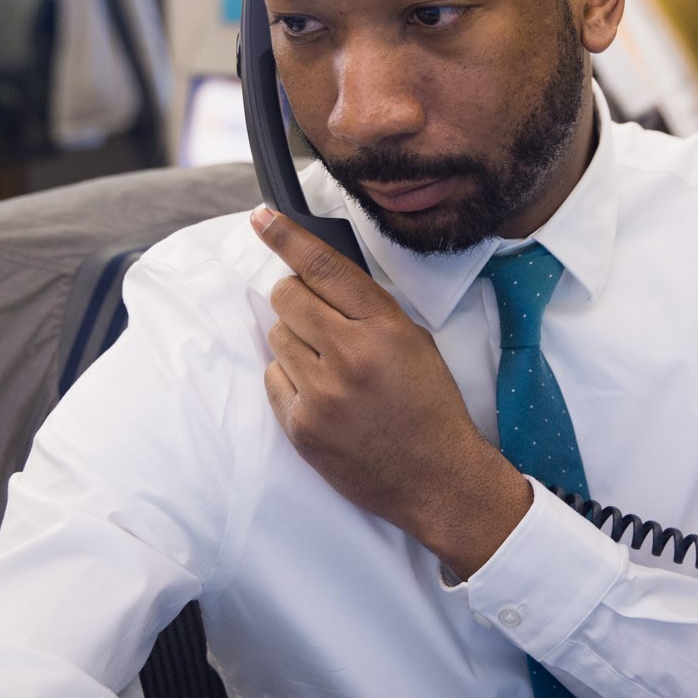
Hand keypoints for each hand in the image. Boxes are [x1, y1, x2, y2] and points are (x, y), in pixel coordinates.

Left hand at [252, 208, 530, 578]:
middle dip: (294, 299)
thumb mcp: (414, 342)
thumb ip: (367, 309)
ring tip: (329, 368)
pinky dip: (290, 381)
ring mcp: (321, 394)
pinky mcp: (301, 427)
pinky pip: (273, 380)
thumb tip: (316, 277)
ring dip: (295, 344)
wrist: (437, 479)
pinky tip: (322, 397)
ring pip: (276, 338)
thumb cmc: (429, 407)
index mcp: (384, 328)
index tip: (261, 218)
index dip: (286, 237)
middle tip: (314, 318)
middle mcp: (350, 356)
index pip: (322, 266)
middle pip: (286, 297)